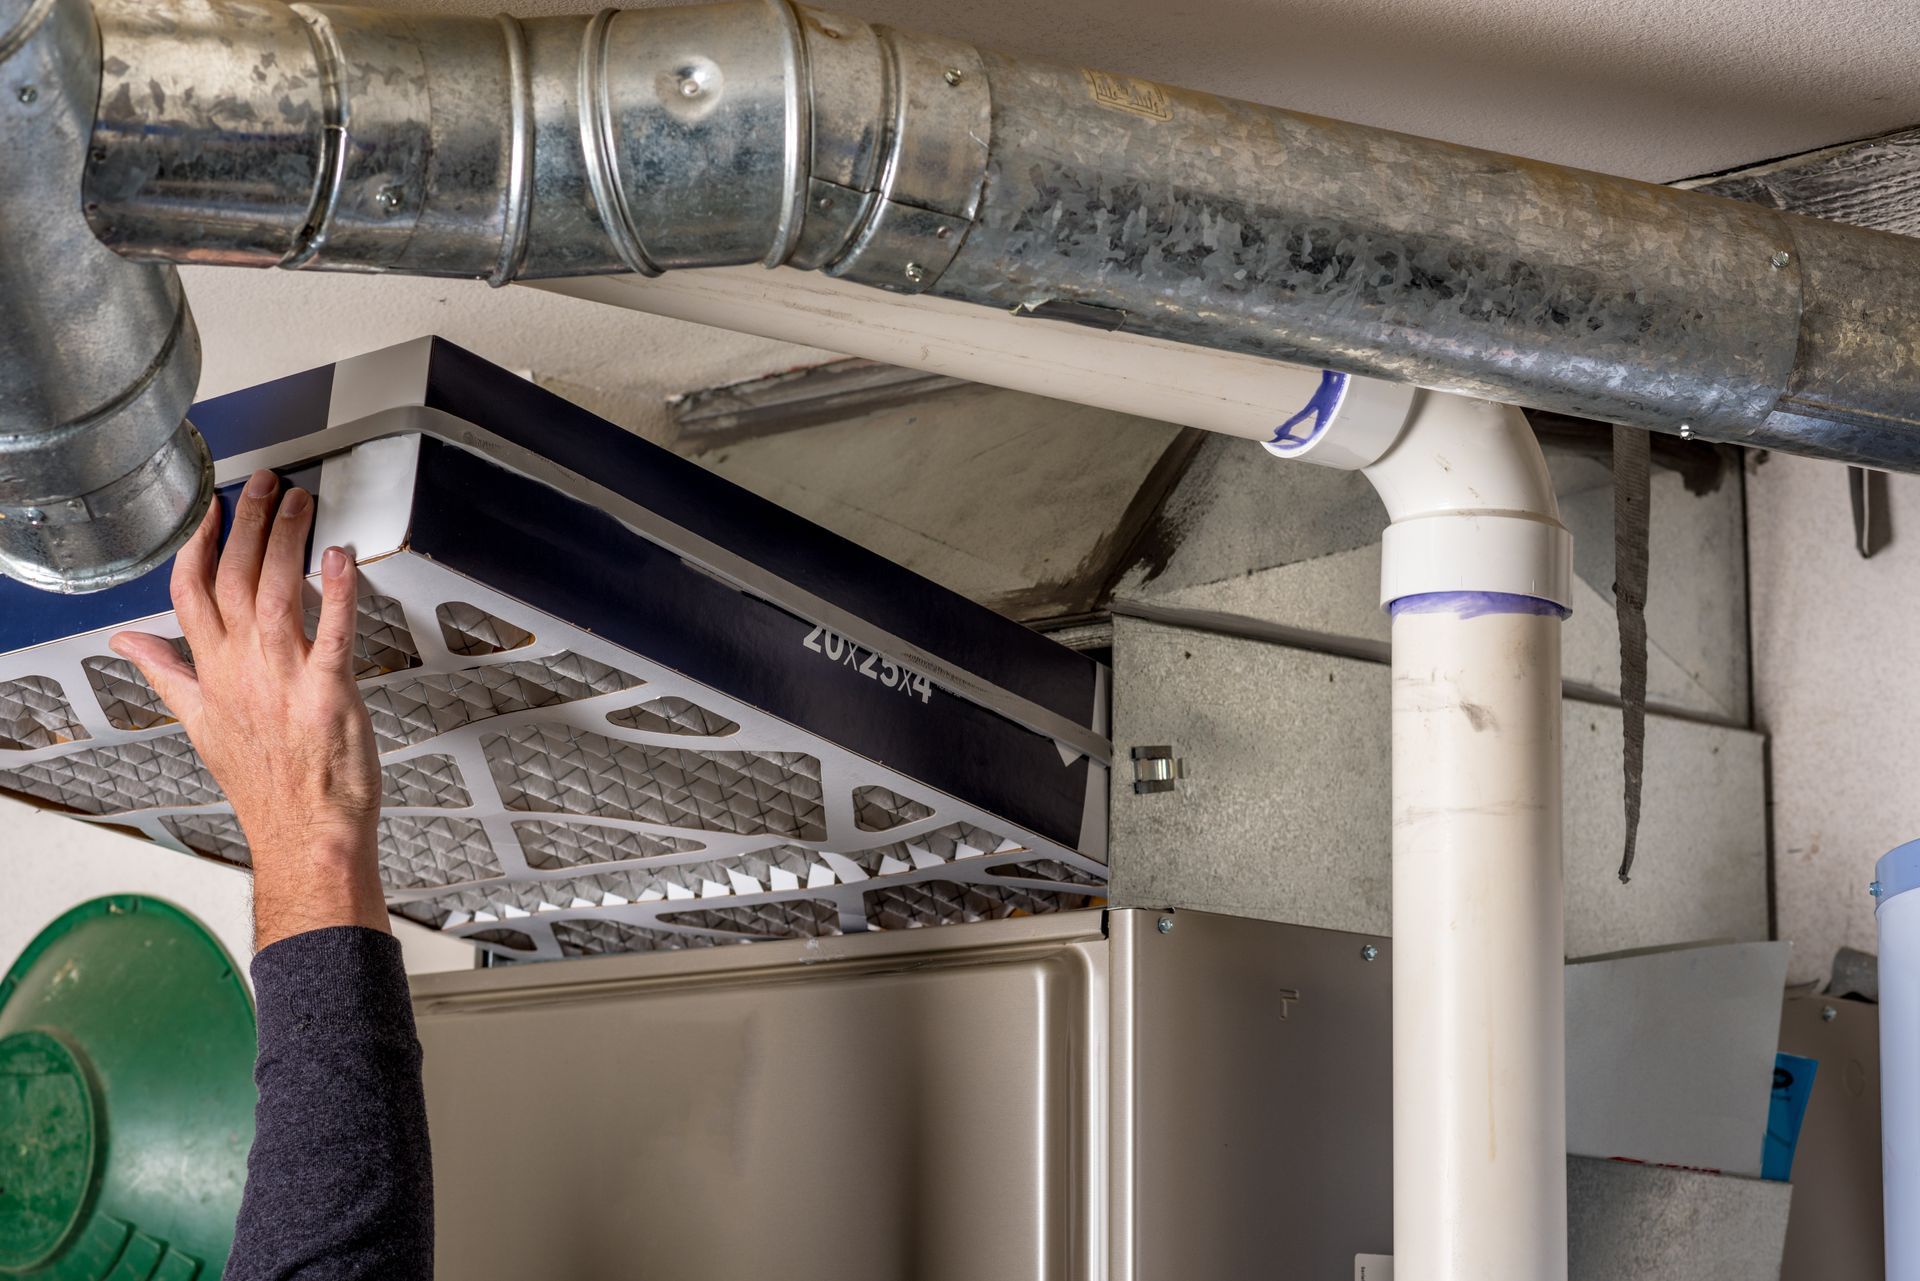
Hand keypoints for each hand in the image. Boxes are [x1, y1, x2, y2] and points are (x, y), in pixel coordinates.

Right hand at [111, 468, 389, 948]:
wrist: (304, 836)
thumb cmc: (266, 785)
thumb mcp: (200, 726)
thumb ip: (166, 674)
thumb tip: (128, 644)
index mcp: (211, 675)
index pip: (190, 594)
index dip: (199, 545)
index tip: (210, 508)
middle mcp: (243, 671)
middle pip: (232, 580)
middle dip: (247, 524)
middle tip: (265, 483)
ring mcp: (284, 680)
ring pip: (275, 593)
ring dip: (287, 541)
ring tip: (299, 502)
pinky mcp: (328, 694)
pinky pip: (333, 632)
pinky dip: (338, 592)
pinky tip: (343, 556)